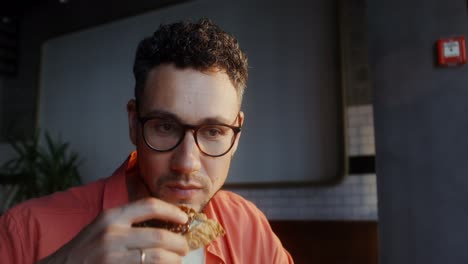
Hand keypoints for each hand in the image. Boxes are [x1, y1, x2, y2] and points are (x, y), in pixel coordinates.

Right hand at [37, 198, 188, 263]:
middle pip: (159, 236)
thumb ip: (129, 222)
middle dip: (179, 243)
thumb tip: (166, 223)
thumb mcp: (103, 227)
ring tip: (176, 260)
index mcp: (111, 217)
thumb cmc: (85, 249)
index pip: (150, 206)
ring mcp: (113, 257)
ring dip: (173, 260)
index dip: (172, 211)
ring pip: (158, 258)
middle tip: (184, 247)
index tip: (185, 219)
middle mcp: (112, 235)